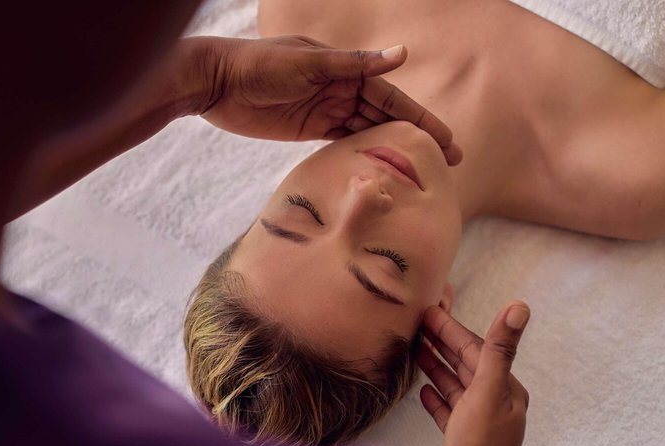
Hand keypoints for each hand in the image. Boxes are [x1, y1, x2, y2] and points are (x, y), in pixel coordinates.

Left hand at [194, 35, 461, 164]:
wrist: (216, 83)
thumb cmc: (260, 65)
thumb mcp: (310, 63)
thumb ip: (354, 64)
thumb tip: (402, 54)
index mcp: (346, 70)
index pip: (394, 99)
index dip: (422, 120)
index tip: (448, 141)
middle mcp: (342, 90)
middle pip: (388, 118)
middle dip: (417, 139)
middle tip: (447, 163)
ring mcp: (327, 110)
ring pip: (369, 132)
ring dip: (393, 149)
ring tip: (421, 171)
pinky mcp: (310, 128)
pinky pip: (344, 143)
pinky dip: (362, 154)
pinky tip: (380, 169)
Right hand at [418, 302, 530, 445]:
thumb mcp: (487, 392)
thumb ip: (498, 349)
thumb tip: (519, 307)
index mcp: (507, 390)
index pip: (477, 349)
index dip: (452, 329)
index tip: (430, 310)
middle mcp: (496, 404)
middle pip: (465, 365)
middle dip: (442, 343)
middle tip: (418, 323)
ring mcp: (478, 425)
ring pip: (455, 387)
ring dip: (436, 367)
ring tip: (415, 351)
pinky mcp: (462, 444)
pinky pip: (448, 412)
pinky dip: (436, 399)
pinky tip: (423, 392)